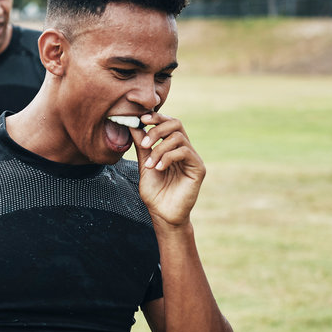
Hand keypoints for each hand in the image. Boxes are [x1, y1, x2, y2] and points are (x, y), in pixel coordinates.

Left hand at [130, 113, 205, 227]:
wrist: (162, 214)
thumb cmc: (154, 192)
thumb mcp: (144, 164)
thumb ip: (141, 145)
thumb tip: (133, 124)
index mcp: (172, 147)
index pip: (168, 123)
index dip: (156, 117)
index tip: (141, 119)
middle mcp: (184, 149)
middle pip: (176, 123)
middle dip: (157, 130)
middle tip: (144, 144)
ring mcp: (193, 158)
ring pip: (178, 137)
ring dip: (159, 149)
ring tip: (150, 165)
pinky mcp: (198, 168)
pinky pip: (185, 152)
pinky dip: (168, 157)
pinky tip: (159, 169)